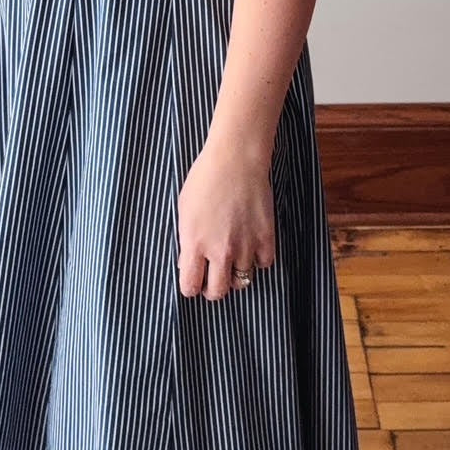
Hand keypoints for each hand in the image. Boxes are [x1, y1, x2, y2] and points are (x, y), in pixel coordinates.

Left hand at [176, 139, 275, 300]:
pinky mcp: (266, 237)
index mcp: (194, 243)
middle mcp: (220, 250)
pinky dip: (258, 260)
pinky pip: (263, 264)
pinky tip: (251, 246)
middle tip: (213, 278)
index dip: (190, 288)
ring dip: (236, 273)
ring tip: (233, 259)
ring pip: (242, 281)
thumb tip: (187, 262)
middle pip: (218, 292)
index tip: (193, 282)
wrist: (236, 158)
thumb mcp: (183, 208)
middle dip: (213, 289)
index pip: (190, 286)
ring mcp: (245, 245)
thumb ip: (186, 239)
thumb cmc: (205, 178)